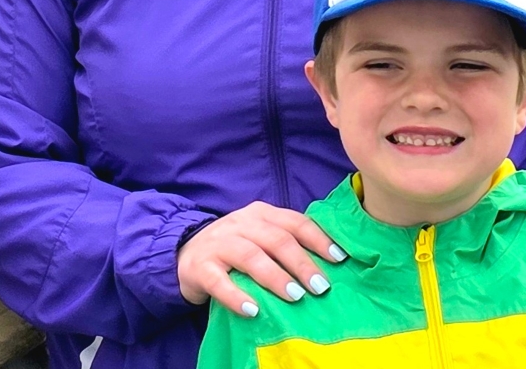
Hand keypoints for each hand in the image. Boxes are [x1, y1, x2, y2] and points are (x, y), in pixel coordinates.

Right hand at [176, 202, 344, 317]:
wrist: (186, 254)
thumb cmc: (236, 249)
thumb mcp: (260, 238)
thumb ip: (287, 243)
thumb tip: (332, 265)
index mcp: (259, 214)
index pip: (293, 222)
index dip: (318, 239)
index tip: (339, 260)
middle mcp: (239, 223)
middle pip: (275, 239)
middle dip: (301, 262)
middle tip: (320, 287)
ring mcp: (218, 243)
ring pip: (249, 255)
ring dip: (275, 277)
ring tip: (295, 296)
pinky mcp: (200, 266)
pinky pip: (219, 281)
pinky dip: (237, 296)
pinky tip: (253, 310)